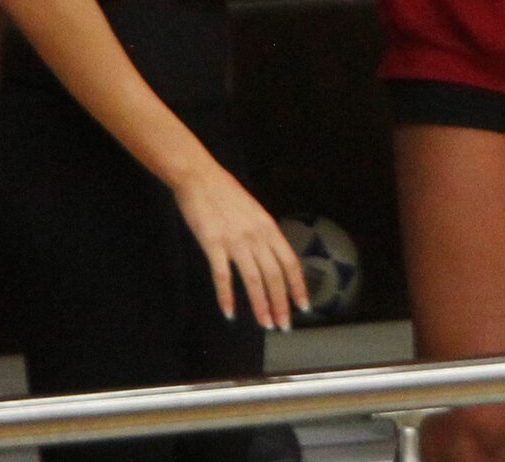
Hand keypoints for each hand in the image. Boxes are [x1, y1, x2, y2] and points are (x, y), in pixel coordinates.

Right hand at [175, 167, 307, 330]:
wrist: (201, 179)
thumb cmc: (226, 195)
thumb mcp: (254, 213)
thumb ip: (263, 235)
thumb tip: (271, 257)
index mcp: (269, 228)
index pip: (290, 262)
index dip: (298, 285)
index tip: (303, 306)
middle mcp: (257, 236)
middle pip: (274, 275)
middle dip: (281, 303)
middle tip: (283, 325)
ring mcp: (235, 241)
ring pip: (254, 279)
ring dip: (260, 304)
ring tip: (265, 324)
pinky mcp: (213, 244)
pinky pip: (222, 275)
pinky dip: (226, 296)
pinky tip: (229, 313)